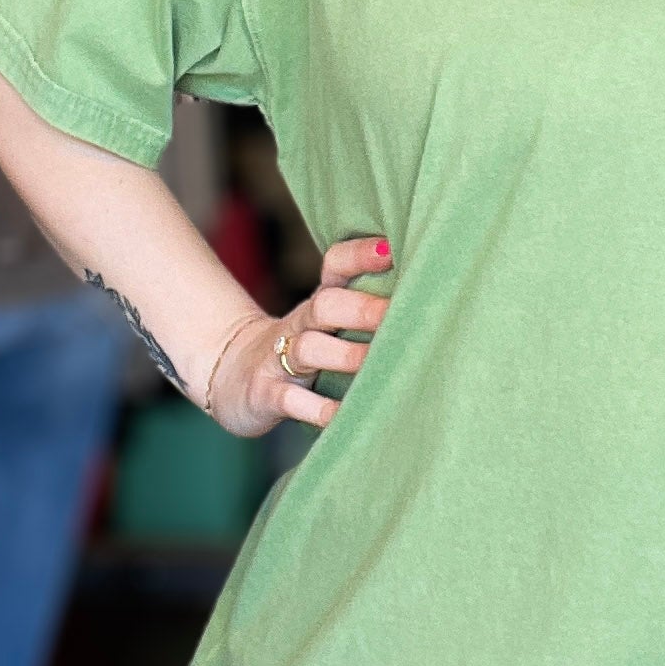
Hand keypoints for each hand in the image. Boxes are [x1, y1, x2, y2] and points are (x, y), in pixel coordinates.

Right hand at [204, 235, 392, 438]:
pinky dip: (319, 410)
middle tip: (399, 315)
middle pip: (326, 305)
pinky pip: (292, 400)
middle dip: (362, 309)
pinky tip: (345, 416)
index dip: (360, 255)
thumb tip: (432, 300)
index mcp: (319, 304)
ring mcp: (279, 359)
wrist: (233, 377)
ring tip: (378, 365)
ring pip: (309, 348)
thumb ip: (366, 311)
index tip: (391, 249)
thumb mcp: (326, 325)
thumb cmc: (302, 351)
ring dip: (346, 356)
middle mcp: (301, 325)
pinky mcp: (266, 394)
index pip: (335, 266)